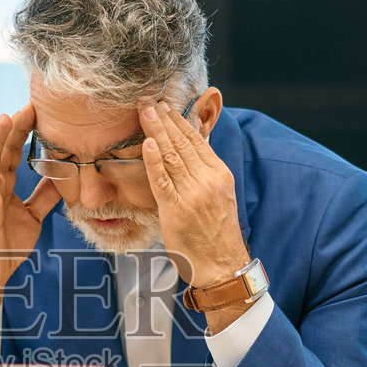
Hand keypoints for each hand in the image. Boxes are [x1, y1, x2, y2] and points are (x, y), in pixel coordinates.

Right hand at [0, 103, 60, 332]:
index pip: (14, 152)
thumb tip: (61, 179)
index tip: (39, 111)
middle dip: (15, 127)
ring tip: (6, 118)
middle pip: (4, 150)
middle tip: (30, 104)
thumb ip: (43, 196)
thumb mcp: (32, 216)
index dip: (25, 131)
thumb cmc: (6, 245)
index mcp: (3, 185)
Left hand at [139, 101, 249, 290]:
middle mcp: (207, 180)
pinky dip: (153, 159)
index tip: (166, 106)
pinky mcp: (176, 209)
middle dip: (164, 119)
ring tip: (144, 111)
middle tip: (148, 100)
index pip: (196, 141)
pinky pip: (162, 179)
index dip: (179, 121)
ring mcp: (192, 194)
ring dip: (155, 130)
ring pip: (171, 155)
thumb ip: (203, 176)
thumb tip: (189, 155)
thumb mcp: (217, 198)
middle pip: (182, 143)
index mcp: (219, 175)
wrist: (222, 266)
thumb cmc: (215, 236)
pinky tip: (146, 142)